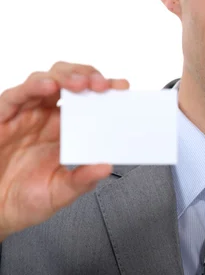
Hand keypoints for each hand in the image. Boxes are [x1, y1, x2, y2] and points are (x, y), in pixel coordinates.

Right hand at [0, 62, 128, 240]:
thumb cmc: (25, 199)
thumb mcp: (60, 193)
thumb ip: (82, 180)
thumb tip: (105, 167)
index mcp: (65, 130)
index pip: (89, 101)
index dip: (105, 90)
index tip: (122, 88)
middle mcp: (46, 117)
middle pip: (69, 81)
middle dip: (88, 76)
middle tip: (104, 85)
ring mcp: (24, 114)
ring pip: (45, 80)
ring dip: (66, 76)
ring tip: (82, 84)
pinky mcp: (2, 117)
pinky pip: (16, 95)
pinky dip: (33, 87)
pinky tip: (49, 86)